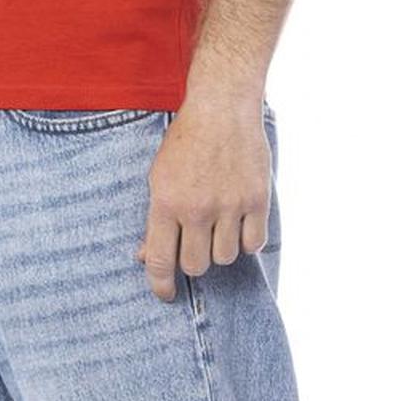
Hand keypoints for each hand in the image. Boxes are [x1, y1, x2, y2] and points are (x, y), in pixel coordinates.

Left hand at [135, 97, 272, 301]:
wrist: (222, 106)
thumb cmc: (185, 140)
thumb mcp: (158, 175)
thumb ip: (155, 218)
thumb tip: (144, 257)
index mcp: (166, 201)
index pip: (160, 260)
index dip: (161, 285)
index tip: (165, 294)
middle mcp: (197, 208)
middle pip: (196, 265)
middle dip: (193, 260)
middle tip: (195, 243)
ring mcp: (229, 205)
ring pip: (225, 258)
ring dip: (220, 248)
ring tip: (218, 225)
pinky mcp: (256, 199)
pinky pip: (253, 244)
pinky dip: (246, 240)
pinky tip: (239, 223)